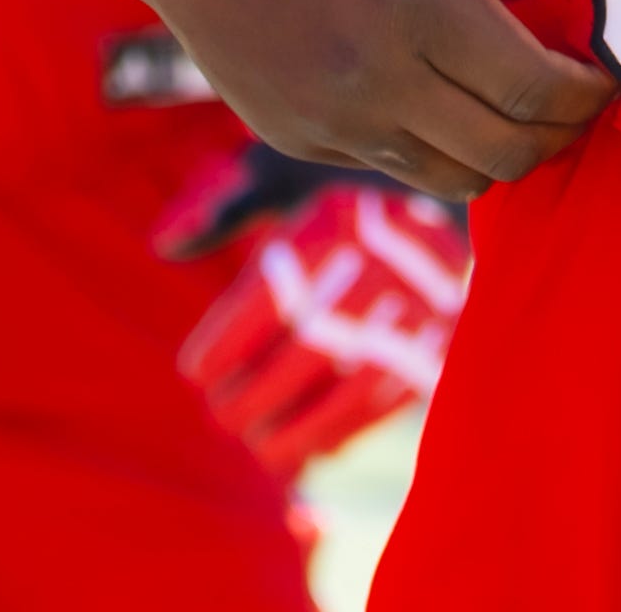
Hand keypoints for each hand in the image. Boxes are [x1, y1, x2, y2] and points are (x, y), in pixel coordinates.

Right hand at [102, 0, 612, 204]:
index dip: (587, 96)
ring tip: (518, 104)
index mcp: (417, 3)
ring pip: (455, 178)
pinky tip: (445, 96)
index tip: (606, 76)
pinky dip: (437, 147)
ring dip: (500, 152)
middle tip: (578, 101)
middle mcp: (373, 78)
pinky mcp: (294, 137)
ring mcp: (329, 119)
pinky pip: (394, 166)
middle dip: (558, 134)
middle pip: (507, 154)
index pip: (535, 92)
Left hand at [162, 158, 469, 476]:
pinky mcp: (449, 341)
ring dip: (294, 429)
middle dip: (252, 395)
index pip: (271, 297)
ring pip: (348, 386)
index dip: (224, 344)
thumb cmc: (350, 195)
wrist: (456, 201)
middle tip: (222, 415)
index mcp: (338, 219)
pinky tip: (310, 447)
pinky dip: (344, 431)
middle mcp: (384, 262)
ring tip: (257, 444)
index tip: (195, 372)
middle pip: (305, 348)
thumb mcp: (293, 174)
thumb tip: (164, 243)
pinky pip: (389, 402)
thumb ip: (228, 207)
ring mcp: (425, 306)